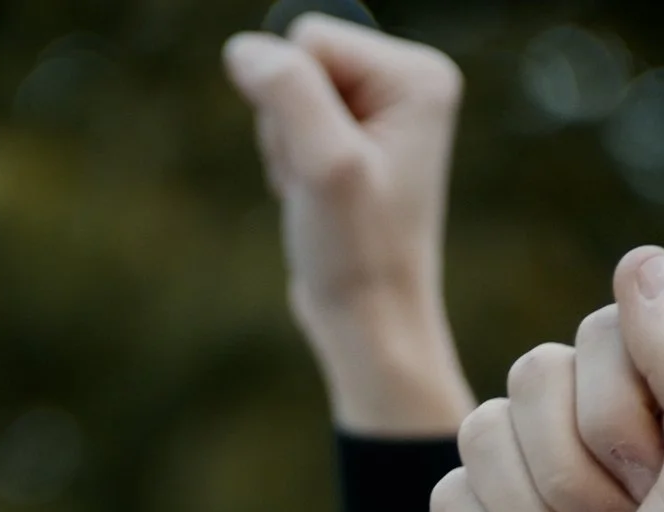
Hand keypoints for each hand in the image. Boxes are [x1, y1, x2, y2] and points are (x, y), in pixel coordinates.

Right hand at [225, 14, 473, 436]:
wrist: (369, 322)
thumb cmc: (358, 252)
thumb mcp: (325, 165)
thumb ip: (289, 92)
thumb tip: (245, 48)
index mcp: (418, 75)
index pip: (310, 37)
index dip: (295, 101)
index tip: (327, 163)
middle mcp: (407, 85)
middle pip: (297, 60)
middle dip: (287, 124)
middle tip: (319, 184)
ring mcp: (381, 113)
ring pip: (285, 93)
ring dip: (285, 147)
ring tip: (318, 196)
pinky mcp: (355, 139)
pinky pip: (288, 122)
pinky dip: (287, 161)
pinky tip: (315, 199)